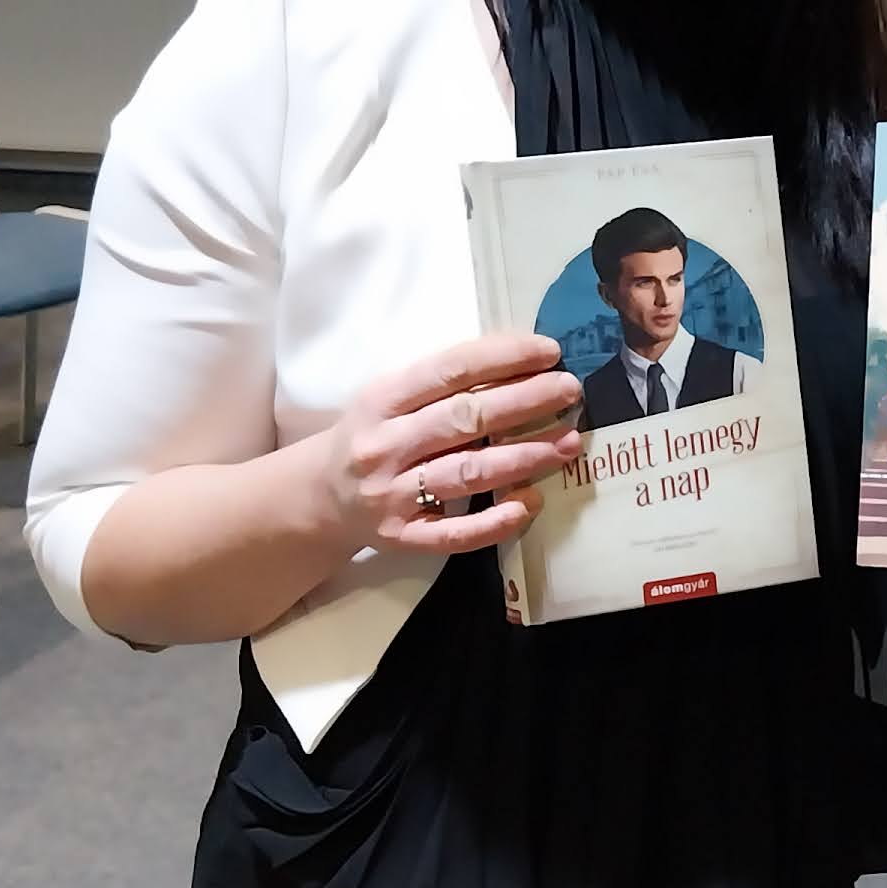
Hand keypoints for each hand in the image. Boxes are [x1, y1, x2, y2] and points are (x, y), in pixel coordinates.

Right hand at [309, 331, 586, 559]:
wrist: (316, 497)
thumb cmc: (369, 436)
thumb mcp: (388, 399)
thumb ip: (442, 384)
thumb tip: (521, 362)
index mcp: (382, 399)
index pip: (449, 370)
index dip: (503, 358)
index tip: (549, 351)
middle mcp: (385, 445)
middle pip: (465, 419)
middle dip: (524, 402)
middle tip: (570, 391)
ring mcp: (391, 494)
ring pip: (467, 474)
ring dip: (524, 457)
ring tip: (568, 443)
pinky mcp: (401, 536)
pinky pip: (454, 533)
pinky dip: (494, 521)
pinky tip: (530, 504)